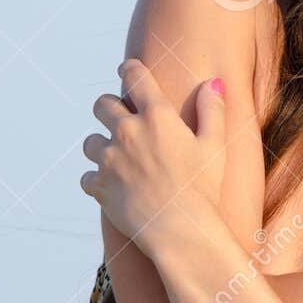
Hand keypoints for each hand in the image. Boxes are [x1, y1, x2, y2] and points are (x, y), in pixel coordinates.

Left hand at [80, 58, 225, 256]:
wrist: (183, 232)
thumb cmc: (204, 190)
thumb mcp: (215, 147)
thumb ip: (211, 111)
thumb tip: (212, 83)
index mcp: (157, 116)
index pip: (134, 76)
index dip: (129, 70)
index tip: (127, 71)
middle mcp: (128, 131)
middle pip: (102, 104)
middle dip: (108, 109)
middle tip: (118, 121)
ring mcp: (110, 159)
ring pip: (90, 142)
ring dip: (100, 148)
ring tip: (117, 161)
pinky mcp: (100, 186)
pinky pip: (87, 177)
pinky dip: (97, 182)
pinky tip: (112, 188)